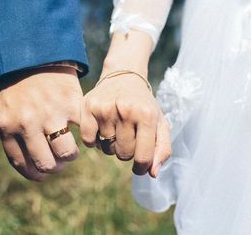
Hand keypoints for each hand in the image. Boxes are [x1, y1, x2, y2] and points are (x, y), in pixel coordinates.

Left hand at [0, 67, 81, 180]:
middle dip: (55, 167)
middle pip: (46, 164)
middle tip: (59, 158)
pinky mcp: (71, 104)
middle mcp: (28, 123)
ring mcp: (51, 113)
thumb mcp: (7, 113)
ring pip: (66, 154)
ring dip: (70, 155)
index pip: (23, 164)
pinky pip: (83, 133)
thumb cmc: (20, 89)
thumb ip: (14, 139)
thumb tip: (35, 171)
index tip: (43, 173)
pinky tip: (80, 132)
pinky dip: (85, 136)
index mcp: (8, 126)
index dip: (36, 174)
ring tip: (70, 146)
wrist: (35, 56)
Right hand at [80, 31, 171, 177]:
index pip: (143, 157)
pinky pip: (88, 141)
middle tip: (128, 136)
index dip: (142, 168)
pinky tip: (101, 128)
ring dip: (111, 144)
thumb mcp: (159, 123)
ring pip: (106, 149)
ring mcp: (105, 108)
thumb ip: (162, 149)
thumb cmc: (143, 105)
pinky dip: (93, 141)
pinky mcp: (88, 106)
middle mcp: (126, 110)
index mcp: (147, 115)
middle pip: (123, 154)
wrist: (123, 77)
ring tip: (116, 128)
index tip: (140, 166)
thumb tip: (153, 174)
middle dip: (127, 151)